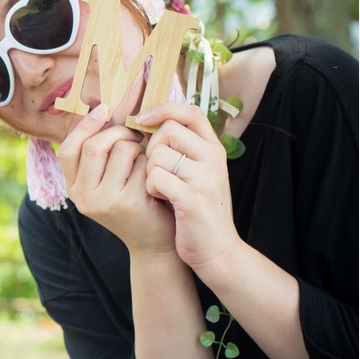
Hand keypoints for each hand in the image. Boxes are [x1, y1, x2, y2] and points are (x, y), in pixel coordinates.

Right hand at [58, 104, 174, 252]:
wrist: (154, 242)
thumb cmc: (134, 201)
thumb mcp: (108, 181)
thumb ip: (100, 154)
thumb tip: (103, 108)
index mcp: (74, 188)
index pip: (68, 149)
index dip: (85, 126)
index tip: (103, 109)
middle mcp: (83, 196)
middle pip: (95, 146)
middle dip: (119, 132)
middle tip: (137, 135)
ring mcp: (104, 201)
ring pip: (121, 150)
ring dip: (139, 147)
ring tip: (147, 161)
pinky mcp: (128, 203)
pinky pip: (142, 163)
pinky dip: (153, 161)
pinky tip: (157, 173)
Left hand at [137, 103, 238, 278]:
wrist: (217, 249)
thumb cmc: (197, 208)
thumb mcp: (197, 172)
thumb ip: (182, 148)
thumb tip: (149, 120)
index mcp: (214, 149)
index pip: (191, 111)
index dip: (165, 109)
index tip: (142, 119)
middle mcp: (214, 159)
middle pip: (168, 131)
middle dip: (151, 149)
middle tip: (155, 170)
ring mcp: (206, 178)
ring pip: (158, 156)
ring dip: (150, 172)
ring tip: (160, 188)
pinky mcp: (194, 199)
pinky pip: (157, 178)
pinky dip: (151, 189)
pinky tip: (161, 199)